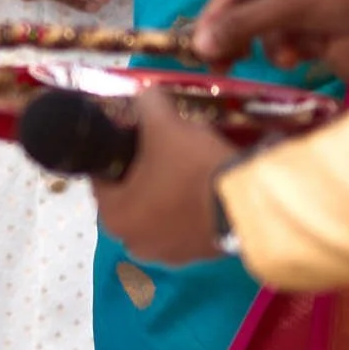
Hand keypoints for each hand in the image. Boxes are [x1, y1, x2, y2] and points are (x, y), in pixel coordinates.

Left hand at [93, 87, 233, 264]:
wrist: (247, 204)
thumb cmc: (193, 167)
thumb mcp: (166, 125)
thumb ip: (147, 104)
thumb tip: (145, 92)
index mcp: (112, 215)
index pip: (101, 175)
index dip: (117, 150)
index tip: (134, 136)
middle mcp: (131, 241)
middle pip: (129, 195)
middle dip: (142, 172)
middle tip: (163, 149)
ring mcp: (164, 255)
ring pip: (156, 212)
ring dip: (164, 194)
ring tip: (186, 169)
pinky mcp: (194, 258)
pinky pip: (181, 227)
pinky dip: (186, 211)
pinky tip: (202, 190)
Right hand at [194, 0, 348, 68]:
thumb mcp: (293, 6)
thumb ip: (244, 25)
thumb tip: (199, 46)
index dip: (214, 21)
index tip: (200, 53)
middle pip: (249, 8)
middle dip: (249, 36)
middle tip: (226, 67)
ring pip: (272, 25)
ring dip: (279, 44)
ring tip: (295, 55)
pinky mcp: (325, 12)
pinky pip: (295, 32)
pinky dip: (301, 44)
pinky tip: (315, 49)